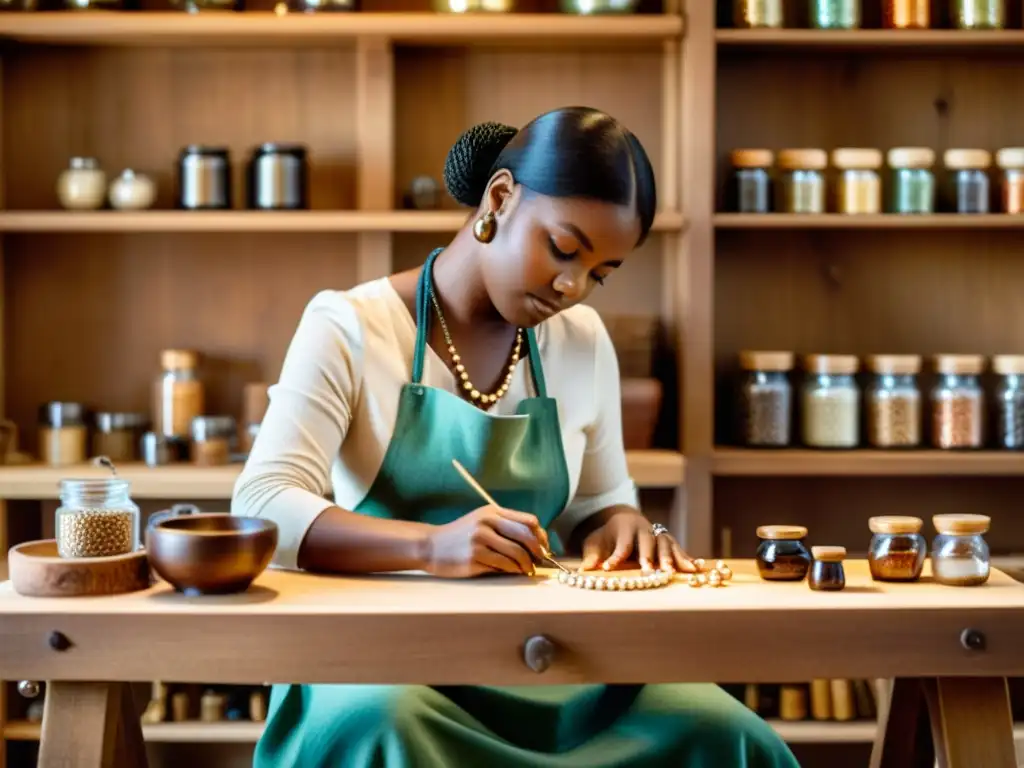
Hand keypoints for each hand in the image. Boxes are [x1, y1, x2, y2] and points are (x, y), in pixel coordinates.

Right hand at [425, 505, 549, 578]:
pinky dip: (513, 570)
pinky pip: (503, 565)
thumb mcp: (481, 521)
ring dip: (526, 564)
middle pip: (525, 536)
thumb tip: (536, 541)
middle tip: (540, 561)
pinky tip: (513, 571)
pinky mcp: (474, 557)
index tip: (544, 547)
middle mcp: (487, 523)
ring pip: (516, 553)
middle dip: (537, 551)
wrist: (431, 546)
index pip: (528, 520)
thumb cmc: (460, 535)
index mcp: (492, 512)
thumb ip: (505, 526)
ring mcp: (480, 540)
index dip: (541, 535)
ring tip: (527, 569)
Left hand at [579, 509, 695, 573]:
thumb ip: (591, 556)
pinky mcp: (667, 540)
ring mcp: (656, 533)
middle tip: (649, 570)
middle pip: (647, 541)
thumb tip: (583, 571)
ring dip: (670, 557)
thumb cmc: (607, 536)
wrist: (623, 521)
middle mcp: (643, 527)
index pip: (621, 542)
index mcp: (623, 526)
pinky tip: (694, 568)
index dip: (616, 556)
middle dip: (649, 556)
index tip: (608, 568)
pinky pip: (678, 548)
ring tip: (675, 572)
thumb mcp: (595, 543)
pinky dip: (685, 557)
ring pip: (665, 543)